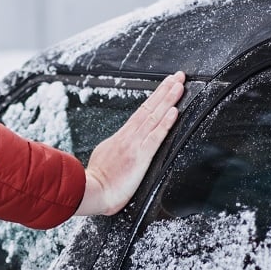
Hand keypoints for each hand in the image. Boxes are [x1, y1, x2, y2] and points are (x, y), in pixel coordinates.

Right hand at [76, 71, 185, 215]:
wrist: (91, 193)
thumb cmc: (97, 183)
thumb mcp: (105, 158)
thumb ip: (116, 150)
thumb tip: (122, 147)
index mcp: (121, 138)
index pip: (141, 113)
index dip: (155, 98)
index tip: (165, 86)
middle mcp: (129, 137)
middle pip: (149, 108)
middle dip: (164, 91)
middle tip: (178, 76)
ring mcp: (134, 145)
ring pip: (154, 117)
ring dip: (168, 100)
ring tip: (179, 86)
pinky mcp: (140, 156)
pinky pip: (156, 136)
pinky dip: (165, 122)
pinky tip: (174, 111)